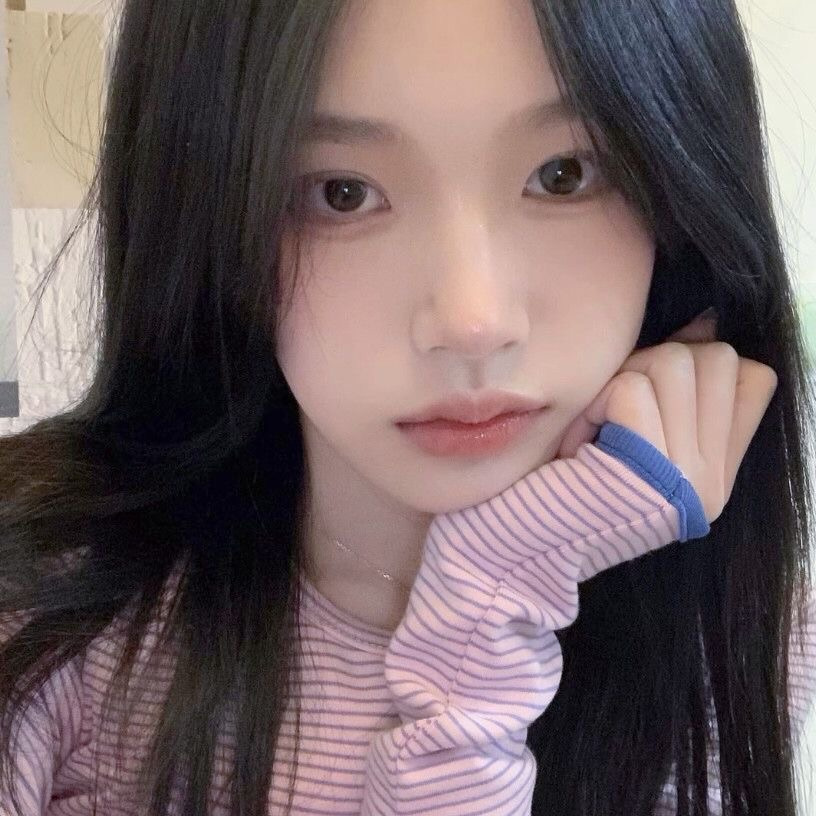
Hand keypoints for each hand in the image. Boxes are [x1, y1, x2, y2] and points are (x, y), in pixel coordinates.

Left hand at [556, 309, 777, 524]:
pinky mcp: (653, 470)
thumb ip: (676, 392)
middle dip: (654, 362)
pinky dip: (595, 404)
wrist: (530, 547)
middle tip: (618, 408)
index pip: (754, 378)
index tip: (651, 387)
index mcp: (714, 472)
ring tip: (598, 424)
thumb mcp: (631, 436)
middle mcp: (712, 480)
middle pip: (715, 356)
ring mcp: (689, 478)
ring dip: (621, 379)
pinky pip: (631, 387)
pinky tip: (580, 443)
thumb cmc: (567, 480)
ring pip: (673, 361)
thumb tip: (704, 323)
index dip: (701, 359)